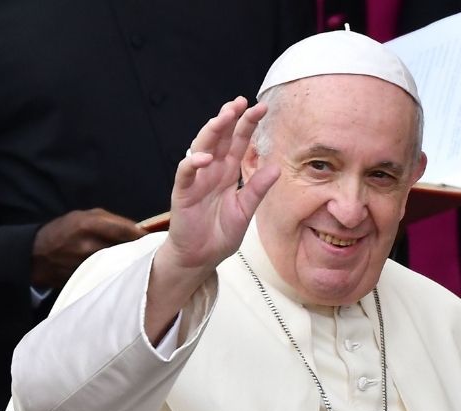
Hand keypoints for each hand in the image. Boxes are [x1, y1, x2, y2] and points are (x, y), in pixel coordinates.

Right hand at [31, 208, 145, 288]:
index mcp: (90, 224)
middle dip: (140, 251)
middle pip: (126, 249)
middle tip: (153, 252)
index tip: (157, 238)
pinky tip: (122, 274)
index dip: (144, 236)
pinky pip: (109, 275)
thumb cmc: (63, 231)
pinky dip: (117, 274)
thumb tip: (137, 230)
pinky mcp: (86, 279)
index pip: (127, 230)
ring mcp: (88, 264)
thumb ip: (110, 221)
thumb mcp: (83, 216)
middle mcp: (90, 244)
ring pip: (120, 265)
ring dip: (130, 264)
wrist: (37, 256)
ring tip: (140, 263)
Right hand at [156, 96, 279, 273]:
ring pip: (201, 147)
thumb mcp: (245, 211)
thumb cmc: (220, 234)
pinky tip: (205, 157)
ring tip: (224, 117)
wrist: (201, 258)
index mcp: (228, 173)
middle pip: (220, 138)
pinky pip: (185, 173)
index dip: (247, 124)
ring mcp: (196, 180)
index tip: (261, 108)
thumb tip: (277, 168)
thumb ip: (257, 189)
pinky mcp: (182, 193)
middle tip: (241, 102)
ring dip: (211, 131)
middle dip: (229, 118)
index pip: (238, 142)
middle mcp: (212, 171)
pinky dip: (193, 163)